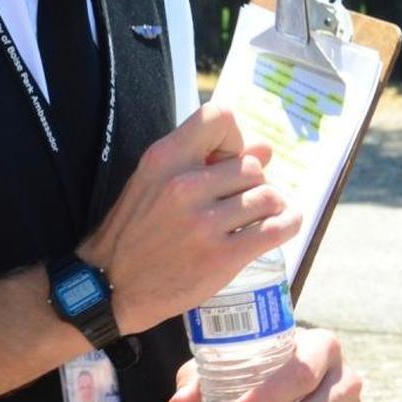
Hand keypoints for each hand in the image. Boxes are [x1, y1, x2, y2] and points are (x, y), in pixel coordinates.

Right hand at [79, 105, 299, 332]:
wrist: (113, 284)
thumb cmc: (135, 228)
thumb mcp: (154, 181)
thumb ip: (203, 160)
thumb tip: (265, 148)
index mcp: (165, 158)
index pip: (219, 117)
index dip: (234, 137)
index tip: (228, 158)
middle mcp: (185, 184)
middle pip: (251, 166)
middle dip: (252, 182)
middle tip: (238, 200)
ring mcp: (204, 222)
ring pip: (267, 196)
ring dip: (269, 207)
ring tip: (255, 216)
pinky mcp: (222, 256)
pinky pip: (276, 229)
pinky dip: (287, 224)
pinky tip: (282, 224)